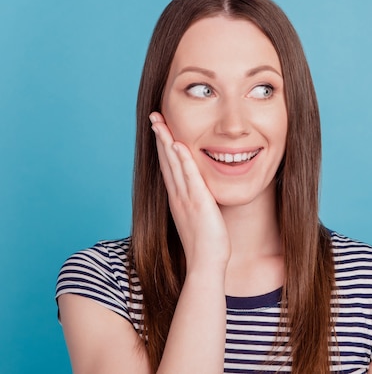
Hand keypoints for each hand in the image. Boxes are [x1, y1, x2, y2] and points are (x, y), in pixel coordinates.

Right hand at [150, 112, 230, 271]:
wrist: (206, 264)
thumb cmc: (206, 246)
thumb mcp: (198, 220)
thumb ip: (197, 205)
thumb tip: (201, 197)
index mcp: (178, 199)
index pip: (168, 167)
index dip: (163, 147)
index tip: (159, 129)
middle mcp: (178, 196)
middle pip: (166, 161)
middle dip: (159, 137)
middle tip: (153, 117)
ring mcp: (186, 198)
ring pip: (173, 164)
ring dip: (166, 141)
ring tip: (159, 122)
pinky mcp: (198, 202)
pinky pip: (189, 176)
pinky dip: (183, 160)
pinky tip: (177, 144)